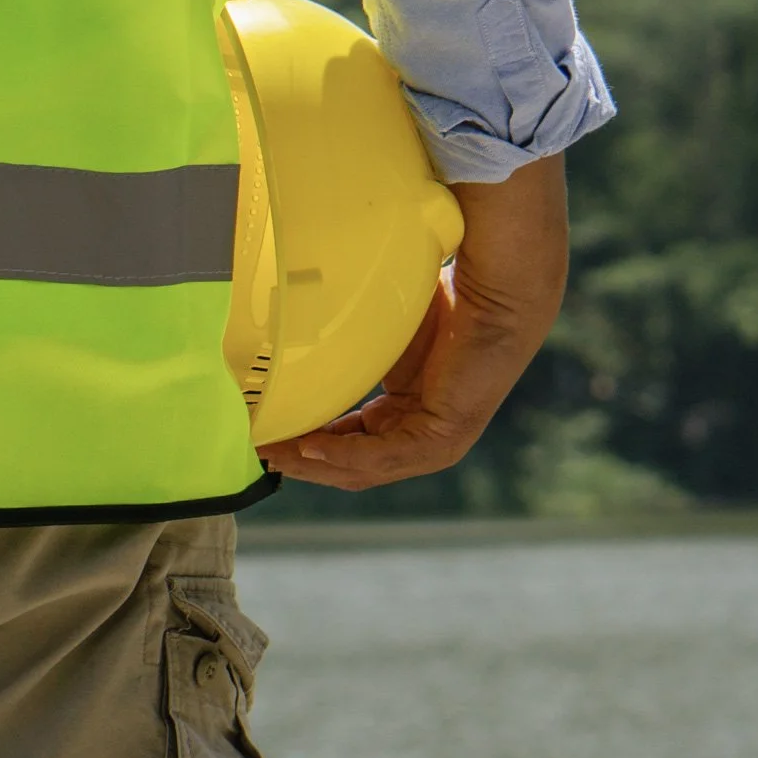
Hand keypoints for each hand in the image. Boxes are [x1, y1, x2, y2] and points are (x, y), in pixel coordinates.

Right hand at [257, 154, 569, 490]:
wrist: (500, 289)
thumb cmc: (448, 297)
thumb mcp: (384, 330)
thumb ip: (350, 342)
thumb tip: (294, 320)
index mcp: (410, 411)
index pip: (351, 439)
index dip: (307, 440)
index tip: (265, 429)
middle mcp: (423, 433)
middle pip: (351, 463)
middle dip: (302, 459)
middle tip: (256, 448)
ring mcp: (434, 443)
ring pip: (362, 467)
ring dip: (314, 463)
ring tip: (272, 452)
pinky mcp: (443, 439)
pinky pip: (384, 458)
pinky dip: (343, 455)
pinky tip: (309, 447)